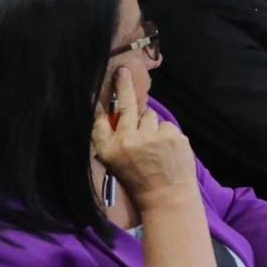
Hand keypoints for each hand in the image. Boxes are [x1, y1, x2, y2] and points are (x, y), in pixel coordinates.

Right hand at [91, 68, 199, 211]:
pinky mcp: (172, 135)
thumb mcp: (115, 162)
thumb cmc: (138, 179)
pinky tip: (166, 148)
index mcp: (110, 150)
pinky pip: (166, 124)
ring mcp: (152, 136)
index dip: (98, 104)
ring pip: (149, 116)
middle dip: (123, 85)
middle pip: (125, 106)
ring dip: (150, 125)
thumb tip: (109, 111)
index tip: (95, 87)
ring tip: (153, 145)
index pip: (99, 121)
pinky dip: (166, 133)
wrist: (166, 196)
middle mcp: (128, 140)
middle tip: (123, 70)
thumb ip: (111, 138)